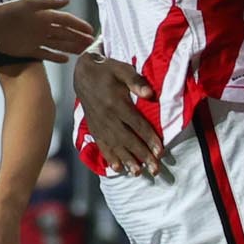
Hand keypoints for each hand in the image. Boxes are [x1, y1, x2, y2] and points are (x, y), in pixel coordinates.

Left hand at [0, 0, 94, 60]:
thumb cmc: (9, 11)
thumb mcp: (30, 3)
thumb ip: (49, 3)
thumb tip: (68, 1)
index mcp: (44, 16)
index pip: (66, 21)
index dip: (78, 25)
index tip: (90, 30)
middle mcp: (43, 28)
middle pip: (65, 34)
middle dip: (78, 38)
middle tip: (91, 43)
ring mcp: (37, 40)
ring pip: (59, 44)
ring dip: (71, 47)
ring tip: (83, 51)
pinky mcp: (29, 50)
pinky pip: (46, 54)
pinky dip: (56, 57)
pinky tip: (66, 59)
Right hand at [74, 51, 161, 174]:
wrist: (82, 73)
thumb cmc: (108, 70)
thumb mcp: (123, 69)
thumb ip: (136, 81)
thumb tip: (150, 93)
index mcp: (116, 103)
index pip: (137, 124)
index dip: (149, 138)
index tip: (160, 152)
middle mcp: (107, 117)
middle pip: (128, 139)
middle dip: (142, 155)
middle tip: (155, 169)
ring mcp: (99, 124)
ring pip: (115, 145)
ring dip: (127, 160)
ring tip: (138, 173)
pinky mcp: (94, 128)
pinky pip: (101, 145)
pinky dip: (109, 157)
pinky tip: (117, 168)